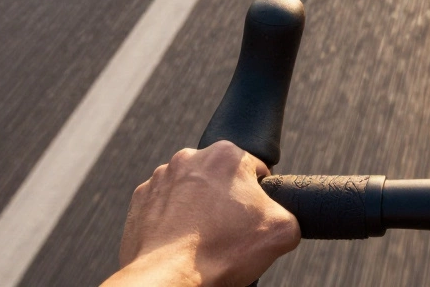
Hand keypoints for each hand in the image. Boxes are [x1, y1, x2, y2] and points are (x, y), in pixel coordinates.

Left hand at [102, 141, 300, 286]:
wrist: (168, 279)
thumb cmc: (221, 252)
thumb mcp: (283, 231)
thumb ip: (291, 213)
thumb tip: (282, 218)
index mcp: (226, 154)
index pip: (256, 170)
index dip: (260, 197)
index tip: (252, 219)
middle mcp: (189, 158)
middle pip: (221, 179)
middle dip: (227, 202)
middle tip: (230, 232)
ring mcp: (160, 179)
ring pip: (192, 192)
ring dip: (200, 210)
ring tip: (204, 241)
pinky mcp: (139, 202)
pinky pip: (165, 208)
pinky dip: (174, 223)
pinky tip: (182, 244)